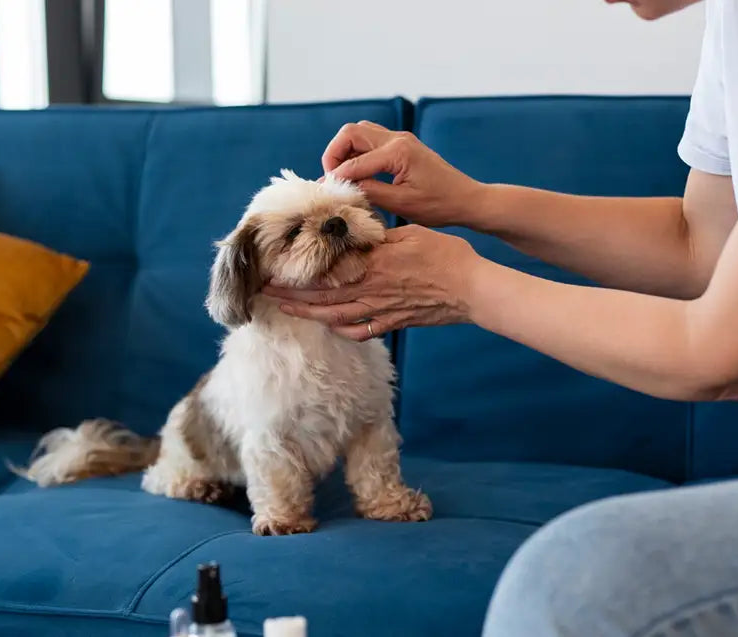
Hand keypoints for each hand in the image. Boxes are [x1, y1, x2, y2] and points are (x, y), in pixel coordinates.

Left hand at [262, 225, 482, 340]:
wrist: (472, 290)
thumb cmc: (446, 256)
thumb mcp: (410, 233)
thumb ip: (379, 235)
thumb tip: (355, 230)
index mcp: (372, 265)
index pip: (324, 271)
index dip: (296, 273)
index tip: (273, 269)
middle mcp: (370, 290)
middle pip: (321, 296)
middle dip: (290, 295)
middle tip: (265, 292)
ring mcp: (380, 311)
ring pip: (334, 316)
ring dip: (307, 313)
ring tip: (286, 309)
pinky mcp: (393, 323)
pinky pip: (360, 331)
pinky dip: (342, 330)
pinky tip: (331, 326)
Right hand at [322, 121, 484, 226]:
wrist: (466, 199)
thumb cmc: (439, 205)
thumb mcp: (402, 203)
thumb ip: (369, 192)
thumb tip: (340, 186)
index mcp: (398, 152)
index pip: (355, 161)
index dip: (336, 177)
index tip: (326, 192)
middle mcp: (398, 138)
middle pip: (351, 132)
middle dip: (334, 154)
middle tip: (332, 179)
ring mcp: (401, 139)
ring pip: (359, 132)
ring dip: (345, 151)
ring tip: (343, 177)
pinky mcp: (403, 145)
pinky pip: (371, 139)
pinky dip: (358, 152)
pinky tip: (358, 174)